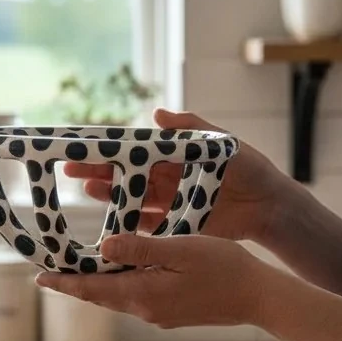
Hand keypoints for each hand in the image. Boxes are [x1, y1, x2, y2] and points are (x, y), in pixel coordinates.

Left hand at [35, 233, 268, 328]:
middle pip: (101, 296)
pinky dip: (121, 286)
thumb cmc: (225, 268)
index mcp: (144, 293)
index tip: (40, 278)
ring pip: (118, 297)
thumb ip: (141, 247)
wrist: (258, 298)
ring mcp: (159, 314)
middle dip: (75, 284)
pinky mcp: (171, 313)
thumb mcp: (182, 248)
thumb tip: (103, 246)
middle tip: (51, 273)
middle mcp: (146, 309)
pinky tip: (122, 273)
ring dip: (98, 285)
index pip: (92, 289)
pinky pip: (136, 298)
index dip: (64, 283)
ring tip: (79, 271)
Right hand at [62, 107, 288, 243]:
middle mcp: (168, 177)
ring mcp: (172, 202)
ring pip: (132, 199)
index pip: (135, 149)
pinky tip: (113, 226)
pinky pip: (150, 226)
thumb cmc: (251, 168)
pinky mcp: (179, 224)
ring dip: (110, 196)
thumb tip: (157, 114)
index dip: (109, 147)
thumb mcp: (223, 142)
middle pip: (126, 174)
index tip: (84, 144)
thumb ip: (193, 128)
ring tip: (88, 192)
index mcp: (174, 155)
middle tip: (70, 171)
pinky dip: (131, 226)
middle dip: (98, 171)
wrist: (271, 205)